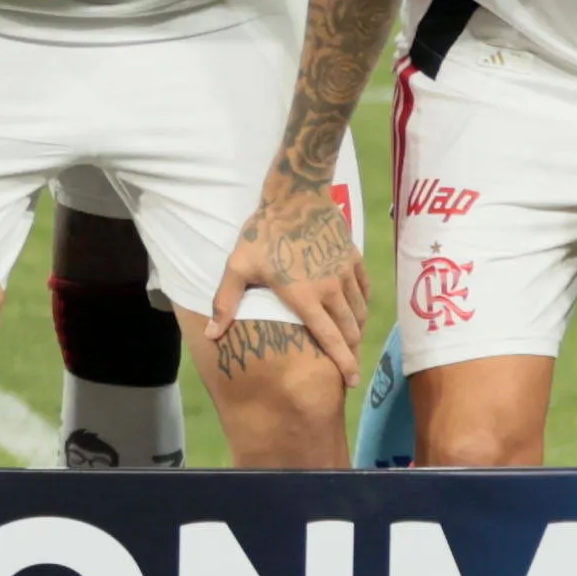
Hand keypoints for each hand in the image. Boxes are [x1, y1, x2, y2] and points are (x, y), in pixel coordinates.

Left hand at [211, 170, 374, 364]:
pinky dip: (363, 303)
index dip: (343, 363)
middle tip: (348, 364)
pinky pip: (364, 288)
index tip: (351, 380)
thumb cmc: (263, 233)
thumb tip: (212, 336)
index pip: (330, 339)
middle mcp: (331, 289)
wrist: (296, 195)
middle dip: (352, 350)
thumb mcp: (238, 267)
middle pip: (350, 329)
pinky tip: (358, 309)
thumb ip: (226, 303)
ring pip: (360, 310)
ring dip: (358, 328)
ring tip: (352, 340)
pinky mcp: (353, 257)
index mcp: (305, 298)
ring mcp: (345, 272)